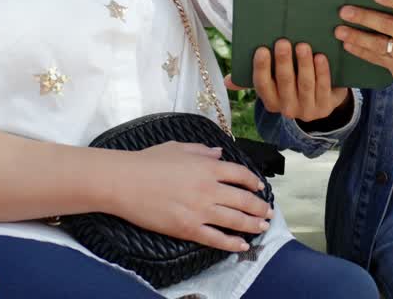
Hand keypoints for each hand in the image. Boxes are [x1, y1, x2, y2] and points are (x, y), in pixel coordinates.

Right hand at [111, 141, 272, 251]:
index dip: (254, 182)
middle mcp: (210, 188)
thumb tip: (219, 154)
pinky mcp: (188, 228)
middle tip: (268, 212)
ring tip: (263, 227)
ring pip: (236, 220)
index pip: (241, 174)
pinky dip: (232, 243)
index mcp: (208, 167)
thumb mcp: (178, 147)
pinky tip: (243, 245)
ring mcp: (200, 210)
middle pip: (244, 199)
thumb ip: (202, 150)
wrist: (124, 182)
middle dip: (260, 207)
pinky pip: (216, 238)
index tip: (260, 188)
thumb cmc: (147, 161)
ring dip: (253, 224)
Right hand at [225, 39, 349, 122]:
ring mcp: (308, 110)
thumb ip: (253, 80)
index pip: (262, 85)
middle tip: (282, 42)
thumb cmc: (292, 85)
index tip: (262, 49)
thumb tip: (227, 81)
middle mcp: (288, 109)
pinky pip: (323, 87)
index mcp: (271, 101)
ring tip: (302, 45)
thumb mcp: (273, 84)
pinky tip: (320, 56)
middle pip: (285, 83)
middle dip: (283, 62)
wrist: (321, 101)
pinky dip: (322, 71)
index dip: (261, 68)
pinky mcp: (326, 107)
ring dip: (304, 64)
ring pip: (305, 84)